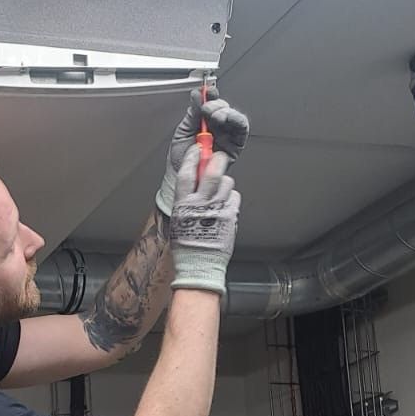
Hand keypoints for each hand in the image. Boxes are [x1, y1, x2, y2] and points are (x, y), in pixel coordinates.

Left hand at [156, 87, 249, 215]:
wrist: (183, 179)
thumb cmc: (182, 160)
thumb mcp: (183, 132)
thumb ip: (192, 114)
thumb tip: (197, 95)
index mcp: (204, 122)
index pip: (211, 103)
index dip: (211, 95)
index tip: (206, 91)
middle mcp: (218, 128)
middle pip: (225, 108)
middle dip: (217, 104)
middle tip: (207, 109)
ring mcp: (227, 136)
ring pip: (235, 116)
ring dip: (227, 111)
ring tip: (215, 115)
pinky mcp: (235, 146)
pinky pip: (241, 130)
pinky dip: (236, 121)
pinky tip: (225, 120)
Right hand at [168, 147, 240, 295]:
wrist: (200, 266)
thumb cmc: (187, 246)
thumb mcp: (179, 219)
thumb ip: (186, 199)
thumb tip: (194, 179)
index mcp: (183, 205)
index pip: (187, 173)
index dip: (193, 157)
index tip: (198, 149)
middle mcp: (200, 205)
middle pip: (212, 171)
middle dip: (217, 160)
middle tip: (219, 158)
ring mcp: (217, 209)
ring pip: (227, 182)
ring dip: (225, 182)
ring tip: (220, 192)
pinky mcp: (230, 215)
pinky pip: (235, 197)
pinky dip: (232, 198)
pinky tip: (225, 206)